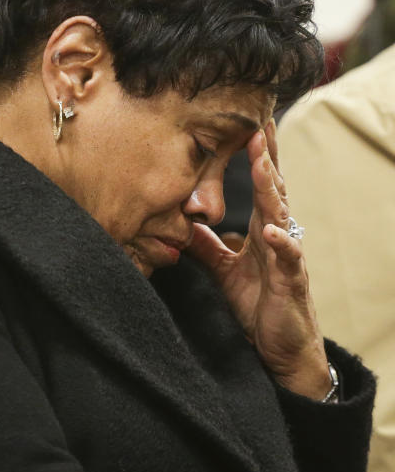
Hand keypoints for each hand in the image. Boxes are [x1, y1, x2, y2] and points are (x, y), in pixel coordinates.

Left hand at [186, 120, 330, 399]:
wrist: (280, 347)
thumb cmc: (259, 305)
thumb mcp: (225, 270)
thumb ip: (206, 246)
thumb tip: (182, 223)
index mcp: (262, 230)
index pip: (260, 186)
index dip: (256, 156)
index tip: (249, 124)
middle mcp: (277, 236)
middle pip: (274, 189)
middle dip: (267, 157)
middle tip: (260, 124)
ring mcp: (287, 256)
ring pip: (281, 215)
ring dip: (272, 188)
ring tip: (262, 162)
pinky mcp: (290, 282)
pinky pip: (288, 259)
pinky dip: (281, 243)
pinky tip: (271, 231)